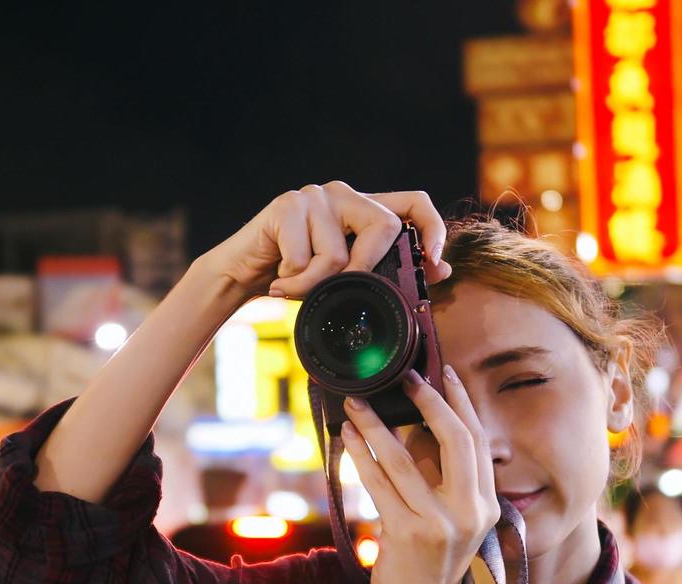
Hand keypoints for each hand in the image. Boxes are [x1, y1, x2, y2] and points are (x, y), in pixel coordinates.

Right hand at [194, 181, 451, 301]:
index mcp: (364, 208)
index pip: (414, 202)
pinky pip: (304, 259)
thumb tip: (440, 271)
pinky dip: (292, 285)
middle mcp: (343, 194)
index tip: (434, 261)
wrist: (241, 275)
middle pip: (383, 227)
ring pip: (338, 254)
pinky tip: (278, 283)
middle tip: (340, 291)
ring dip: (315, 286)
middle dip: (365, 270)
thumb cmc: (297, 278)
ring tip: (295, 289)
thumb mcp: (345, 279)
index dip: (432, 229)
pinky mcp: (286, 206)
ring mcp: (314, 196)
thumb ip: (384, 271)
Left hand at [340, 366, 499, 583]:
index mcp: (487, 505)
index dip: (461, 403)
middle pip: (457, 439)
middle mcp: (471, 512)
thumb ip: (439, 478)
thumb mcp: (447, 519)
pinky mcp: (407, 534)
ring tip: (357, 403)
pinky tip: (347, 436)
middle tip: (405, 377)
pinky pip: (378, 482)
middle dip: (430, 401)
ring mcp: (441, 524)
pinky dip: (360, 455)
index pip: (478, 441)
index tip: (444, 373)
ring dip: (376, 426)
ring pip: (405, 459)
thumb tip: (413, 426)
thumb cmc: (426, 564)